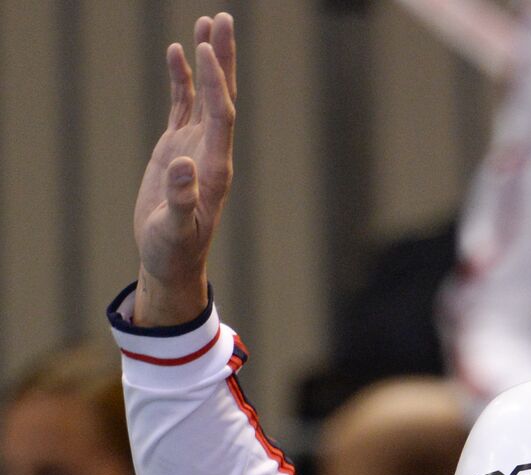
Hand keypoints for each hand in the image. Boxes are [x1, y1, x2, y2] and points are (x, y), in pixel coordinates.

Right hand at [133, 13, 236, 326]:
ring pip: (206, 95)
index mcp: (216, 167)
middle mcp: (212, 150)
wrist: (172, 259)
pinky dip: (182, 78)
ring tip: (207, 25)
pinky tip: (177, 52)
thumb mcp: (175, 229)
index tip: (206, 51)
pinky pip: (183, 105)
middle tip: (223, 19)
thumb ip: (181, 199)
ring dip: (207, 61)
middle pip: (223, 95)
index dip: (216, 83)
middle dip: (223, 59)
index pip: (222, 114)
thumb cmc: (174, 248)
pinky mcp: (178, 147)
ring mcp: (196, 145)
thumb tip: (182, 165)